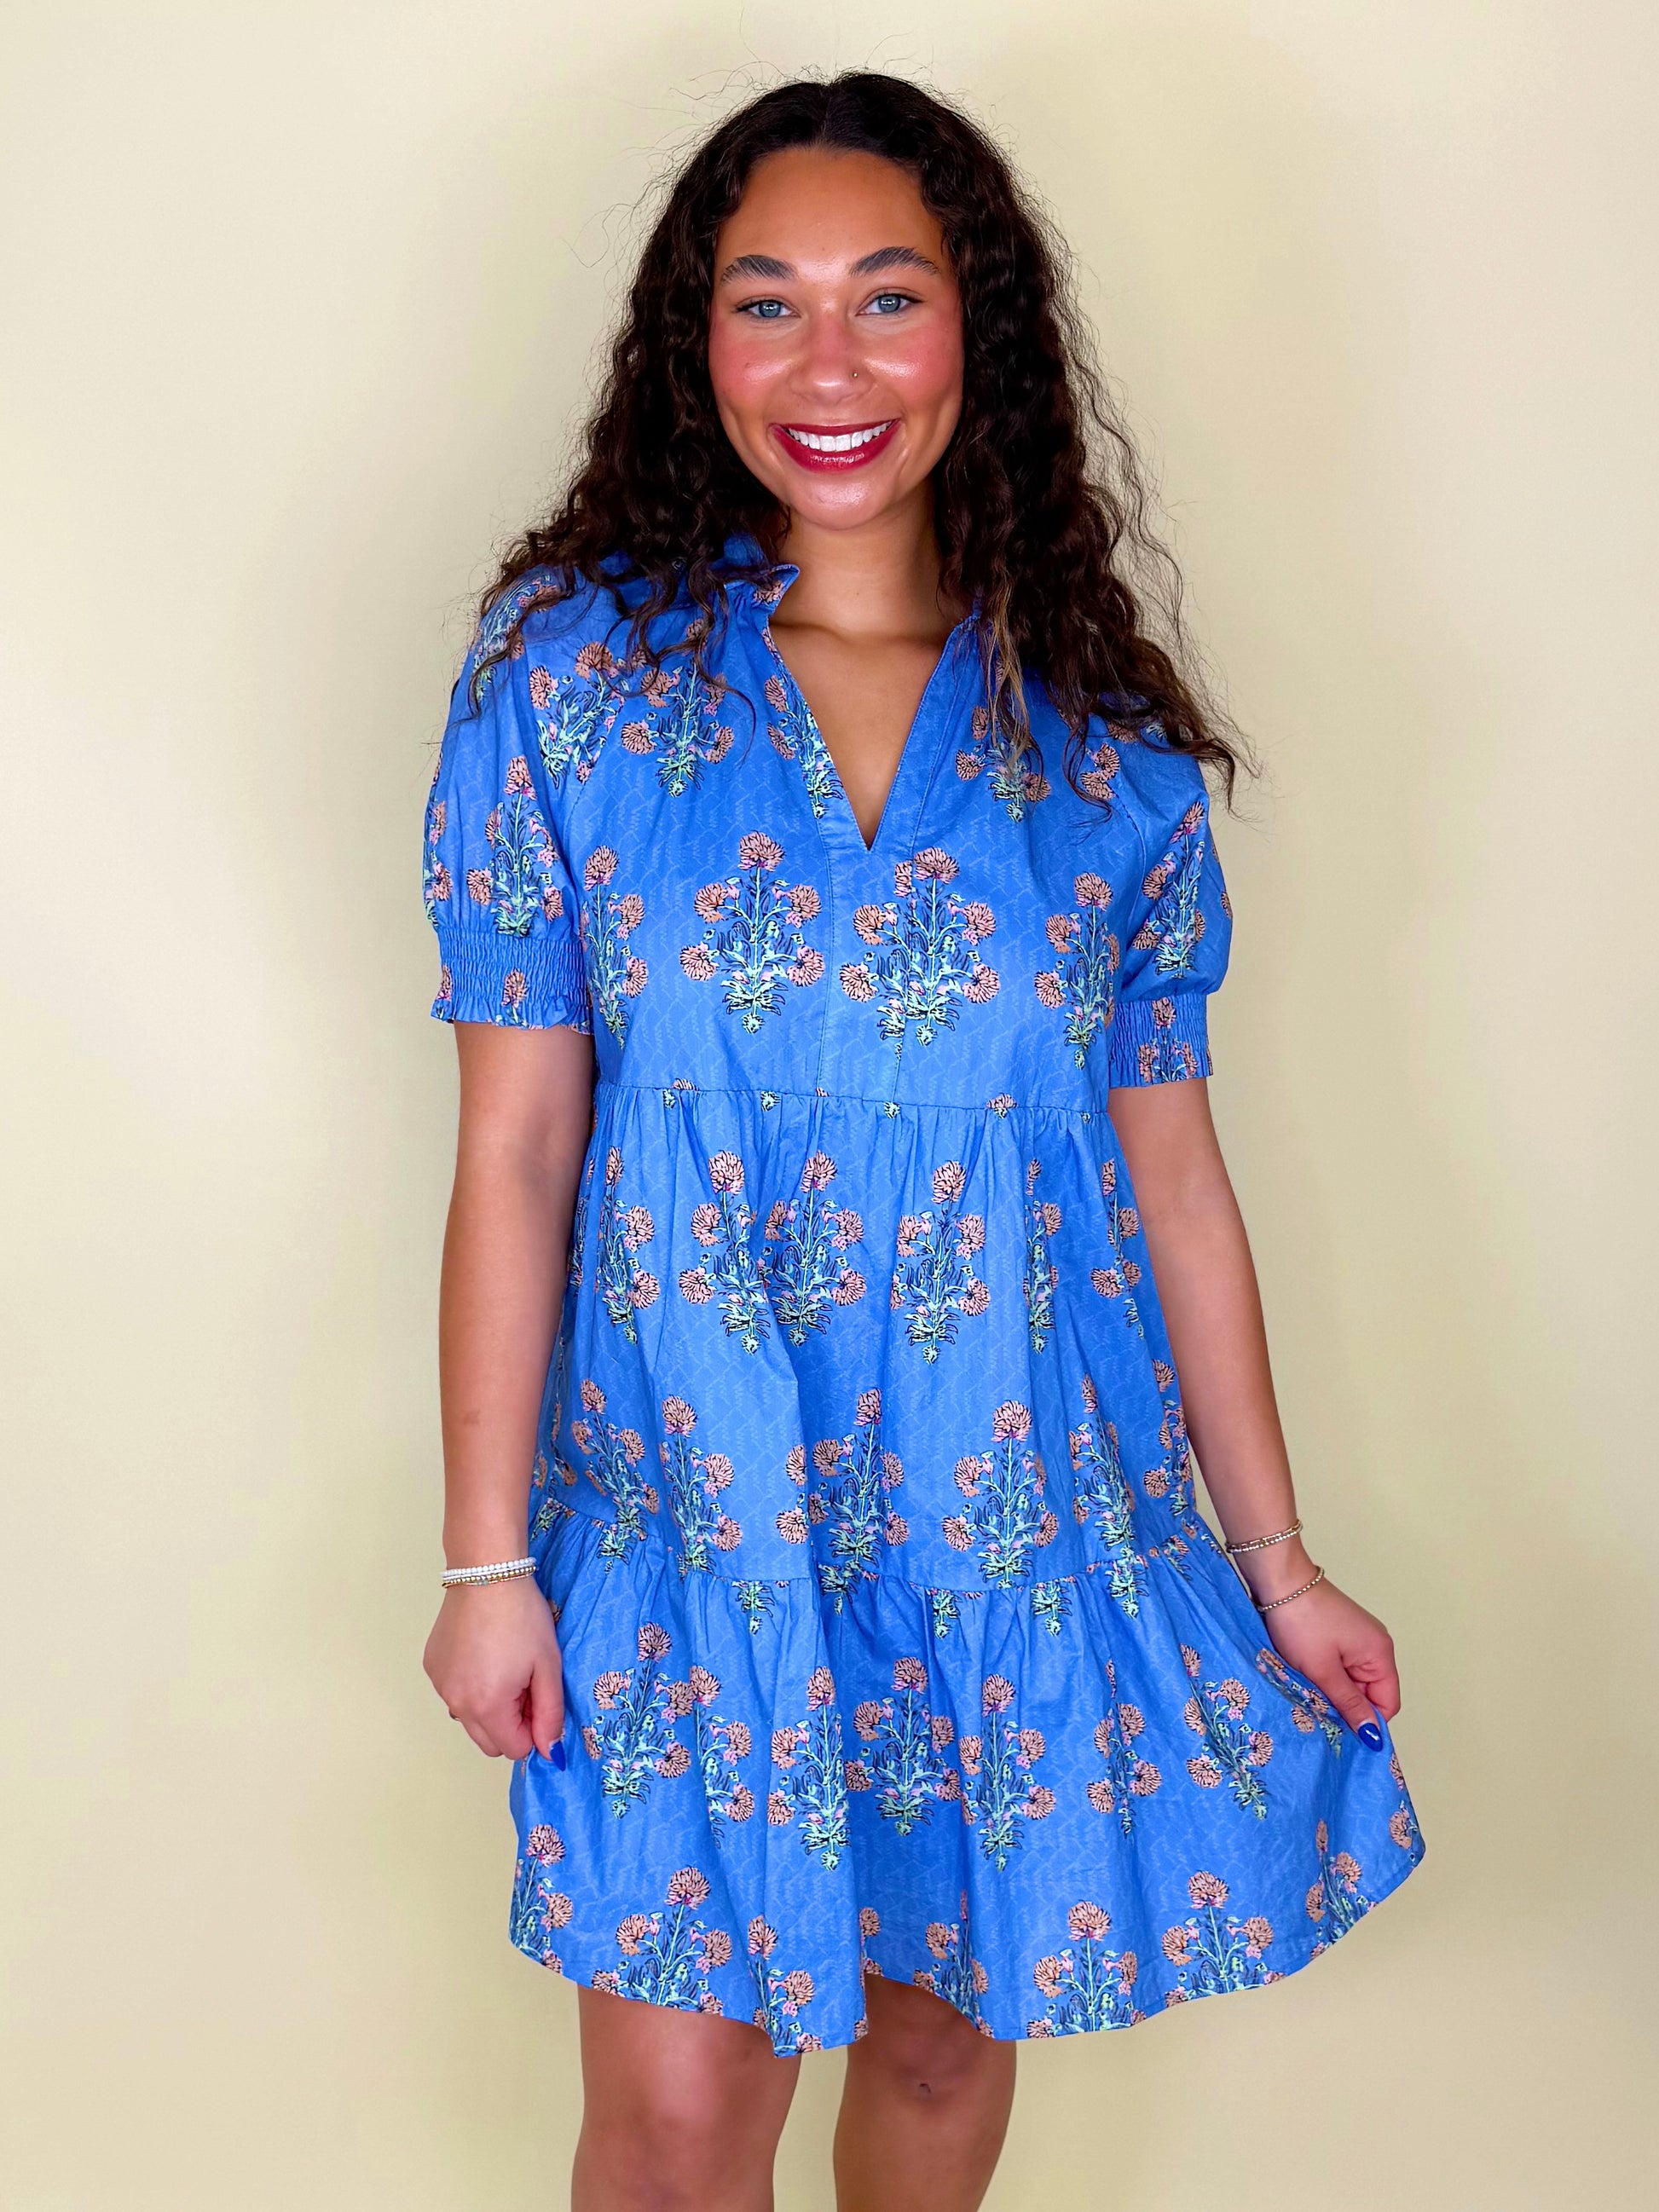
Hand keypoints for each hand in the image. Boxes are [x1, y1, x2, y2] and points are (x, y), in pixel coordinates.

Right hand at [422, 1575, 564, 1759]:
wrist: (486, 1574)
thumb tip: (549, 1751)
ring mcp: (440, 1686)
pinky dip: (470, 1686)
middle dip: (510, 1724)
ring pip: (469, 1719)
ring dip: (488, 1707)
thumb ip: (550, 1715)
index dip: (532, 1729)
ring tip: (502, 1666)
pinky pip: (454, 1694)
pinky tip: (482, 1653)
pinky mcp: (431, 1668)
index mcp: (488, 1707)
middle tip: (522, 1684)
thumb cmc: (522, 1617)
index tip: (537, 1696)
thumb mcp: (548, 1666)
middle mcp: (457, 1703)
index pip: (514, 1750)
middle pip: (488, 1743)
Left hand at [1234, 1540, 1399, 1739]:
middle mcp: (1375, 1646)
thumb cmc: (1302, 1622)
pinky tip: (1307, 1679)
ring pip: (1352, 1682)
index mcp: (1380, 1654)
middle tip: (1319, 1714)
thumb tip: (1373, 1736)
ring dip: (1333, 1692)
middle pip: (1370, 1694)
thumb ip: (1348, 1704)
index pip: (1387, 1704)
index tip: (1342, 1734)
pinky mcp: (1339, 1634)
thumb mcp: (1323, 1670)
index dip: (1368, 1722)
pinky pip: (1340, 1667)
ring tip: (1309, 1695)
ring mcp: (1357, 1639)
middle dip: (1346, 1707)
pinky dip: (1326, 1677)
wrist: (1279, 1581)